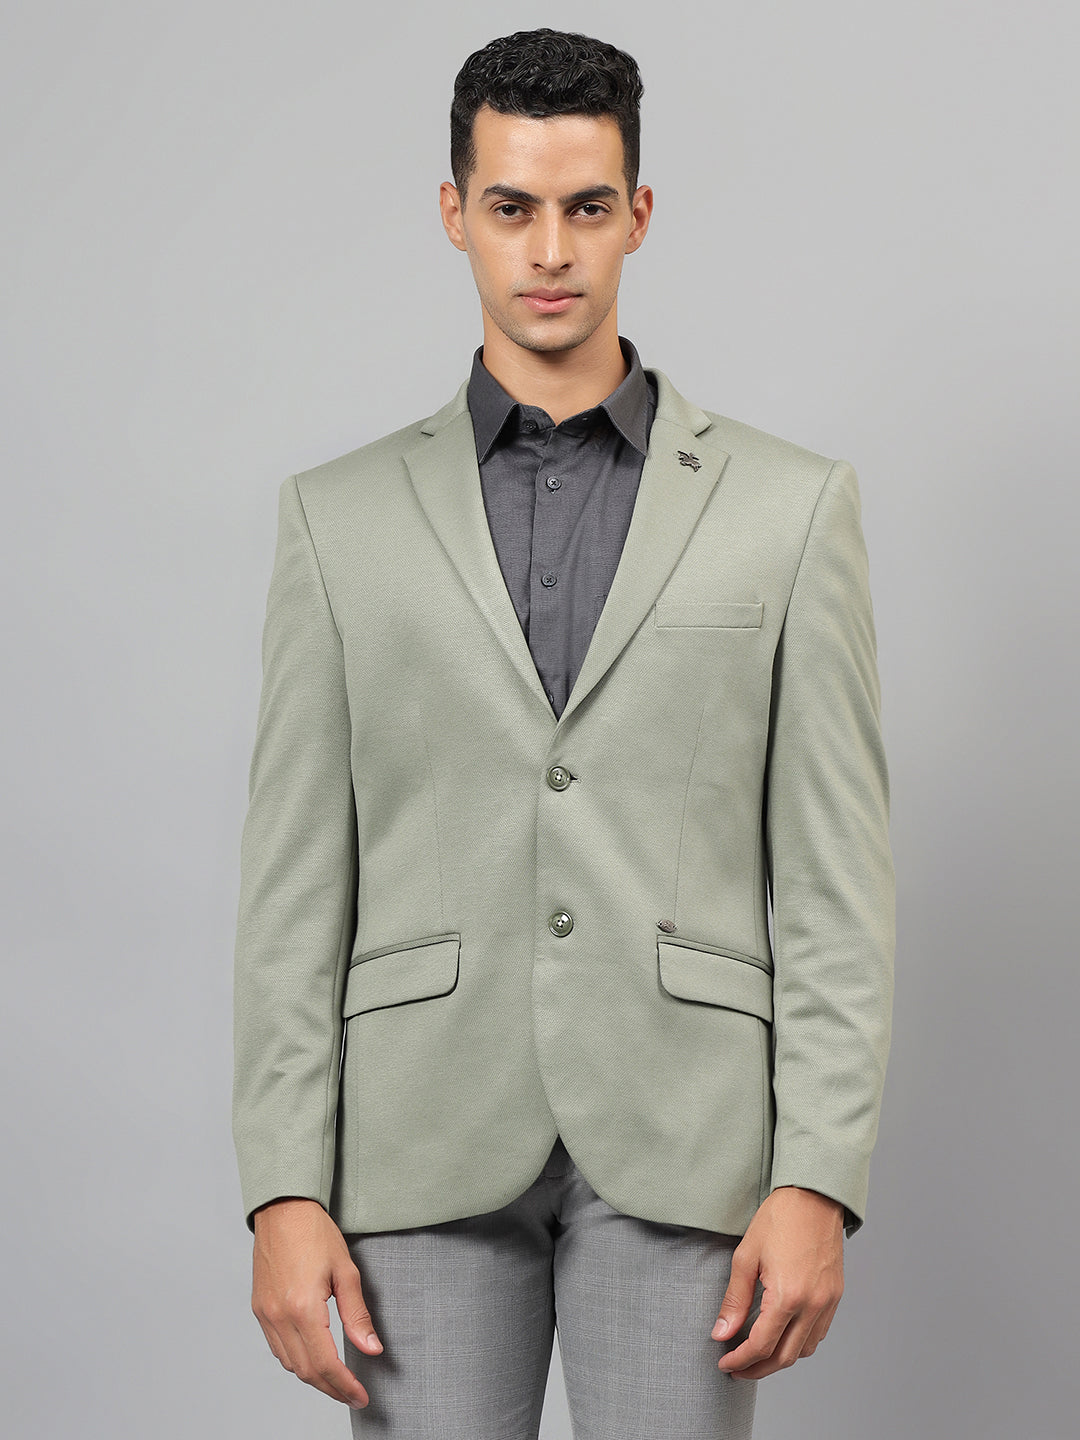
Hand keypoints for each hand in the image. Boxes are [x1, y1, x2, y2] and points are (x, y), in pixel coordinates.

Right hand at [251, 1196, 382, 1408]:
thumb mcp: (346, 1270)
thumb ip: (357, 1315)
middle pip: (306, 1371)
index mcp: (303, 1308)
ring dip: (313, 1377)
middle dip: (331, 1388)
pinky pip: (276, 1347)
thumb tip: (371, 1348)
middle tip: (352, 1394)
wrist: (283, 1209)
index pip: (325, 1363)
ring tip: (337, 1380)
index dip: (344, 1386)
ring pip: (289, 1363)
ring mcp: (265, 1314)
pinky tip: (312, 1357)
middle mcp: (279, 1316)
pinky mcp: (259, 1308)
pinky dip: (296, 1360)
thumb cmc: (315, 1232)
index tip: (361, 1396)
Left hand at [711, 1186, 844, 1378]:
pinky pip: (818, 1334)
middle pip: (784, 1358)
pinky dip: (799, 1344)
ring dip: (779, 1359)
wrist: (813, 1197)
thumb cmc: (778, 1220)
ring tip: (756, 1354)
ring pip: (804, 1351)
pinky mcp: (835, 1296)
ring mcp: (827, 1302)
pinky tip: (781, 1336)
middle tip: (736, 1369)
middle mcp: (812, 1305)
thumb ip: (734, 1300)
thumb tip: (722, 1333)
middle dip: (757, 1369)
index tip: (724, 1364)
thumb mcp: (746, 1256)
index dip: (740, 1360)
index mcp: (788, 1295)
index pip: (761, 1346)